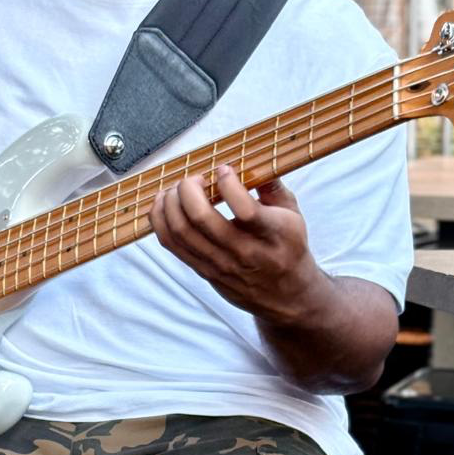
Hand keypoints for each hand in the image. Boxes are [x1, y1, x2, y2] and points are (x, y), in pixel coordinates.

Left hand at [148, 164, 327, 323]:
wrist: (287, 296)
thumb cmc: (289, 247)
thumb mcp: (293, 214)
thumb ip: (272, 185)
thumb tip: (250, 158)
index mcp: (275, 234)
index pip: (244, 210)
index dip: (227, 183)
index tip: (223, 169)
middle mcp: (246, 252)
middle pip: (201, 219)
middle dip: (188, 190)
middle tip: (194, 179)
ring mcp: (222, 265)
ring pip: (181, 232)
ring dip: (170, 203)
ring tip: (175, 189)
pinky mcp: (204, 272)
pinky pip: (172, 245)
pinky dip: (160, 220)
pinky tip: (164, 204)